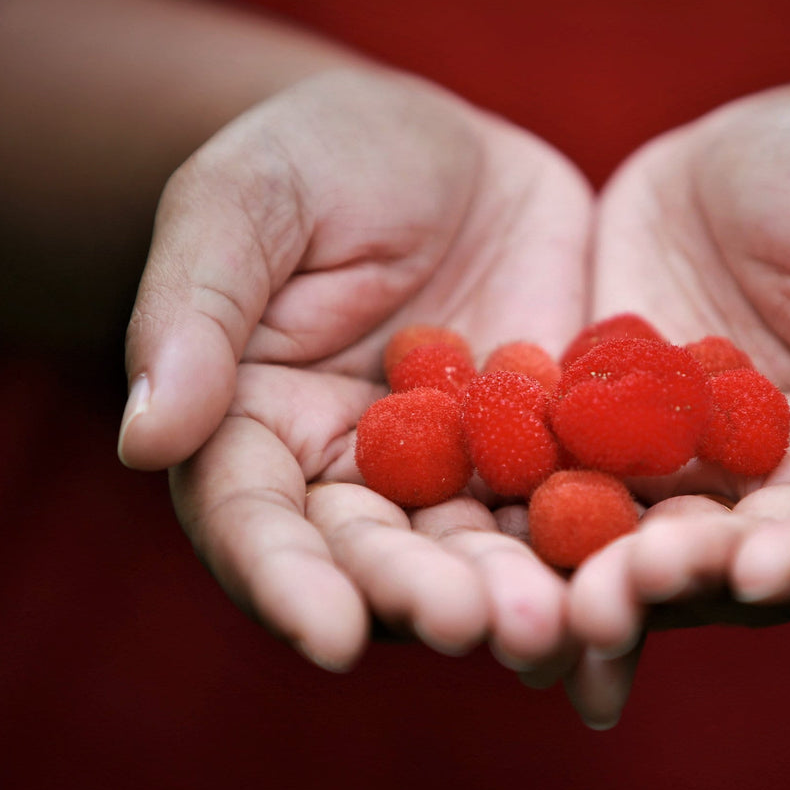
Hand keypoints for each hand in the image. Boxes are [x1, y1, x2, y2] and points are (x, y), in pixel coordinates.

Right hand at [118, 65, 591, 671]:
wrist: (447, 149)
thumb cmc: (316, 158)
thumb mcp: (242, 203)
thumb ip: (193, 312)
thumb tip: (145, 438)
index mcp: (255, 437)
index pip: (258, 528)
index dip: (290, 585)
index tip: (331, 639)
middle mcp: (354, 480)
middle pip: (382, 558)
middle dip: (428, 599)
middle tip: (482, 627)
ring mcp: (459, 476)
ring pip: (484, 551)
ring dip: (522, 594)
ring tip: (565, 623)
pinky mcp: (549, 456)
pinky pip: (576, 506)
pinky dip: (604, 546)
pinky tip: (644, 576)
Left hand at [562, 84, 789, 726]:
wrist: (749, 160)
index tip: (759, 568)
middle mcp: (786, 502)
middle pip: (742, 566)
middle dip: (682, 584)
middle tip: (616, 594)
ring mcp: (690, 487)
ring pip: (647, 554)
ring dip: (596, 584)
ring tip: (545, 602)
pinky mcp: (605, 457)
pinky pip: (567, 501)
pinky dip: (525, 537)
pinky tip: (470, 565)